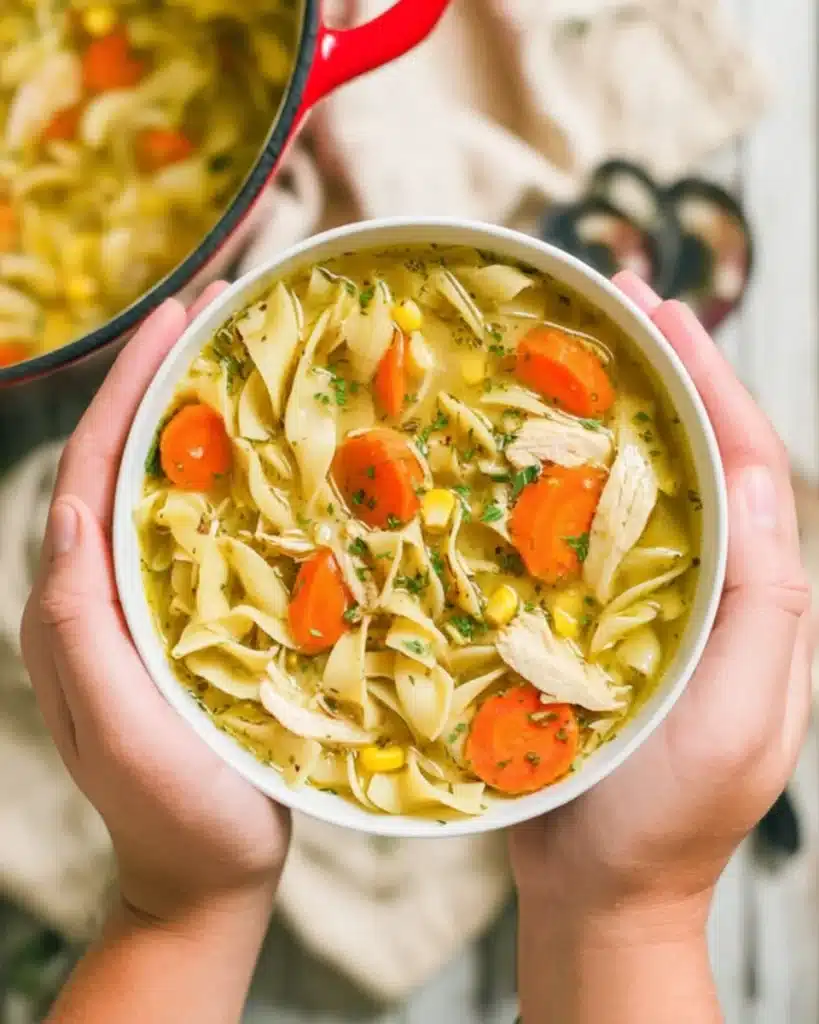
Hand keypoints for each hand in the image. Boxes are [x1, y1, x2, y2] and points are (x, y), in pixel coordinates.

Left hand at [21, 289, 290, 928]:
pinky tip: (274, 454)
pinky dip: (233, 478)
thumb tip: (69, 501)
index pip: (94, 467)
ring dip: (199, 416)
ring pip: (168, 486)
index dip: (129, 387)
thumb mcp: (117, 726)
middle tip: (215, 309)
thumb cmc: (169, 811)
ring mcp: (151, 602)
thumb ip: (78, 622)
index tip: (176, 315)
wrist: (206, 874)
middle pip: (128, 458)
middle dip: (162, 378)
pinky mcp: (195, 618)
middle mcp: (105, 586)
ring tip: (245, 356)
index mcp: (77, 600)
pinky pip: (206, 530)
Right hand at [511, 274, 813, 934]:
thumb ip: (762, 603)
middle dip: (666, 375)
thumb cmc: (667, 818)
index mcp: (757, 600)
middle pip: (695, 458)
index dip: (709, 381)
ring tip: (578, 351)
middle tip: (617, 303)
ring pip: (641, 489)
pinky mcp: (595, 626)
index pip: (744, 464)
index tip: (664, 312)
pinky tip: (531, 450)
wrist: (601, 893)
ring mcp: (652, 605)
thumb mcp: (737, 717)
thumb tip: (751, 478)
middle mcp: (710, 588)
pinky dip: (566, 482)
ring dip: (615, 415)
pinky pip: (586, 538)